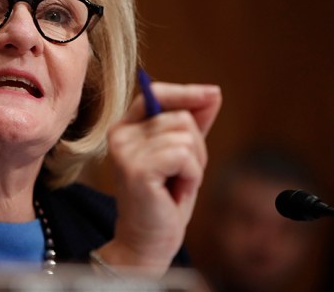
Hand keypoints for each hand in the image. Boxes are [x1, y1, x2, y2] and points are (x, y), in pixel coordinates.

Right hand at [97, 82, 221, 276]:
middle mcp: (119, 134)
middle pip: (180, 117)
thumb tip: (212, 92)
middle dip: (195, 148)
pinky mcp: (136, 169)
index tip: (213, 94)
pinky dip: (190, 176)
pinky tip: (175, 191)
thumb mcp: (183, 155)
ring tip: (175, 184)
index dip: (186, 92)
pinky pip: (183, 156)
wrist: (148, 240)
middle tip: (180, 175)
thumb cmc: (165, 198)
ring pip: (185, 137)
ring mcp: (125, 151)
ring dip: (193, 165)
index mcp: (125, 127)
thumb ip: (193, 123)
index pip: (155, 93)